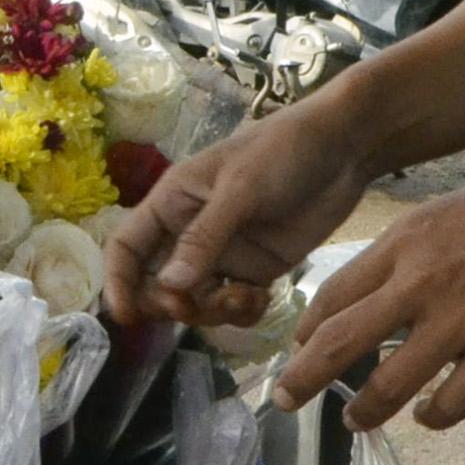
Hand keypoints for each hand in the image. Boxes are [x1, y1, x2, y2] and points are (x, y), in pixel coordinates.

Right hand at [107, 95, 379, 330]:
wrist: (345, 148)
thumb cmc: (283, 151)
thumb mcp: (240, 189)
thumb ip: (205, 239)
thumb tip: (168, 287)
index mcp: (172, 203)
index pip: (127, 248)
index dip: (119, 282)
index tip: (127, 317)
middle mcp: (190, 232)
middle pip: (157, 285)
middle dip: (171, 304)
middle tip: (193, 305)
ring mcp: (224, 253)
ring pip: (196, 302)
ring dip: (212, 312)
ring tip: (244, 297)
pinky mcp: (257, 269)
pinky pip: (234, 306)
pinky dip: (242, 313)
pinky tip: (262, 298)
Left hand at [274, 150, 464, 432]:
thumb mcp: (445, 214)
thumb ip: (406, 256)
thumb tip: (377, 295)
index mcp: (404, 245)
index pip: (333, 295)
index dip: (307, 329)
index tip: (298, 347)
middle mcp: (419, 285)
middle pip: (338, 343)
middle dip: (302, 378)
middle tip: (284, 400)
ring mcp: (459, 323)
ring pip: (388, 385)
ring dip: (363, 409)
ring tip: (354, 419)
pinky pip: (451, 402)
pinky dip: (432, 416)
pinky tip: (429, 416)